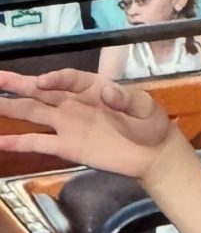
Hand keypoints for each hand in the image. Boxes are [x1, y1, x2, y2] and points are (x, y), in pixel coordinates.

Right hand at [0, 69, 191, 181]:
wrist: (154, 154)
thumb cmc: (151, 124)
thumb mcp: (146, 107)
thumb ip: (128, 99)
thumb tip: (110, 92)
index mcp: (92, 87)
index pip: (69, 78)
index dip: (55, 79)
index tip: (43, 82)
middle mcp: (73, 102)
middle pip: (40, 90)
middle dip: (16, 84)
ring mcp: (66, 124)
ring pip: (32, 112)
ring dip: (9, 107)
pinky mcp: (66, 146)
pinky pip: (37, 143)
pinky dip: (17, 143)